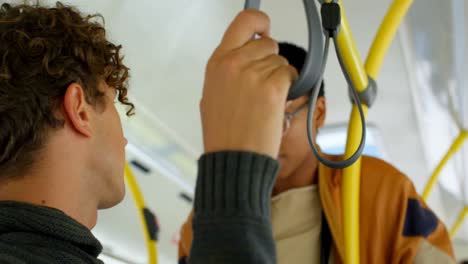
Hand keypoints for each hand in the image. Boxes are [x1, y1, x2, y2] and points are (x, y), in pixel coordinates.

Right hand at [201, 10, 297, 157]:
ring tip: (263, 102)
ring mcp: (253, 74)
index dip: (259, 21)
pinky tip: (273, 104)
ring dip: (278, 78)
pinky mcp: (273, 87)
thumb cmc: (224, 134)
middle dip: (270, 60)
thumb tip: (246, 50)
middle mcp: (234, 63)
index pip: (243, 22)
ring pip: (280, 61)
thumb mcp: (213, 94)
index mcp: (217, 62)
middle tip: (261, 85)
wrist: (233, 158)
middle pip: (267, 43)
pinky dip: (287, 87)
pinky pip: (290, 74)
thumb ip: (228, 69)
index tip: (265, 28)